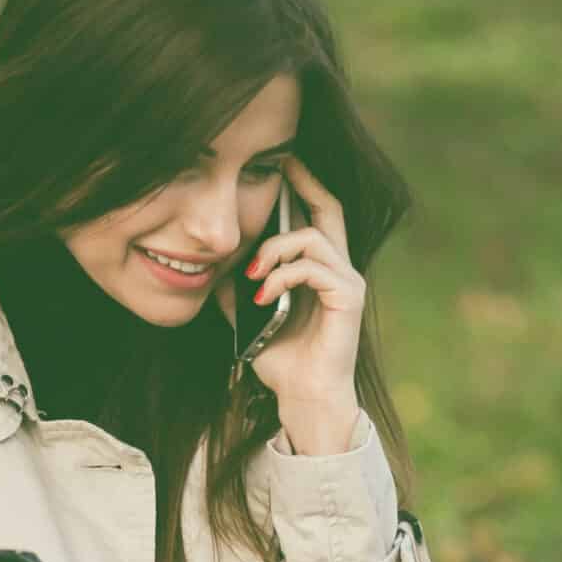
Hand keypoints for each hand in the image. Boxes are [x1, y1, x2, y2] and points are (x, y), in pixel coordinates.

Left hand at [219, 155, 364, 415]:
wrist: (303, 397)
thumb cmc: (282, 362)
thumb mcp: (249, 319)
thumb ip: (237, 291)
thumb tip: (213, 269)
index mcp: (318, 268)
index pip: (316, 214)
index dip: (302, 185)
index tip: (279, 164)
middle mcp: (339, 268)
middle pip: (330, 208)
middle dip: (305, 183)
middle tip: (280, 167)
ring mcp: (347, 281)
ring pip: (314, 237)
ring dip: (276, 248)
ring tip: (251, 273)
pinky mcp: (348, 298)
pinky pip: (314, 268)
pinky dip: (283, 276)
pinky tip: (262, 295)